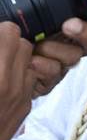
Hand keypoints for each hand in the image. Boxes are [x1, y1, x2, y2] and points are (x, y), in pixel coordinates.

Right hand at [0, 22, 36, 139]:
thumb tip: (1, 38)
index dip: (0, 33)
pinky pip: (28, 80)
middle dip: (8, 44)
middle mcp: (9, 83)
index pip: (9, 33)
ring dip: (15, 60)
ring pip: (30, 61)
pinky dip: (18, 77)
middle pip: (23, 45)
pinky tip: (2, 83)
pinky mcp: (24, 106)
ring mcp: (19, 95)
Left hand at [28, 13, 86, 97]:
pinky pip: (56, 72)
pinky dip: (44, 66)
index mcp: (69, 25)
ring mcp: (61, 63)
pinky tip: (32, 62)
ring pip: (74, 57)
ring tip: (34, 49)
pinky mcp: (51, 80)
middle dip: (86, 32)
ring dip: (55, 51)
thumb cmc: (13, 35)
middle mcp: (70, 44)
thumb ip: (51, 7)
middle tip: (69, 25)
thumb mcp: (32, 17)